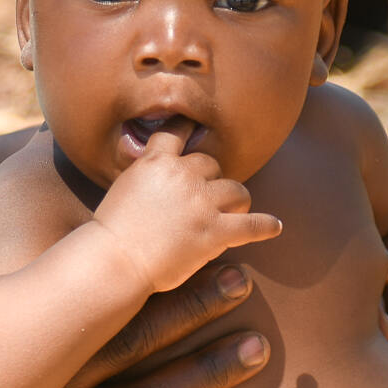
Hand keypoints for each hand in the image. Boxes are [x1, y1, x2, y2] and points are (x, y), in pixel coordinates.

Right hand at [92, 130, 281, 290]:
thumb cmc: (112, 231)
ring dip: (236, 199)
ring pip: (235, 190)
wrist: (115, 260)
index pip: (177, 133)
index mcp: (156, 161)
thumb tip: (157, 170)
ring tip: (237, 210)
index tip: (198, 127)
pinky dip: (265, 226)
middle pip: (211, 164)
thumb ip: (146, 175)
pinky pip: (251, 225)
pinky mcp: (215, 231)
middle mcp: (183, 175)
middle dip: (212, 179)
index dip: (189, 129)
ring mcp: (201, 203)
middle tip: (209, 196)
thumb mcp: (123, 187)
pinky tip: (274, 227)